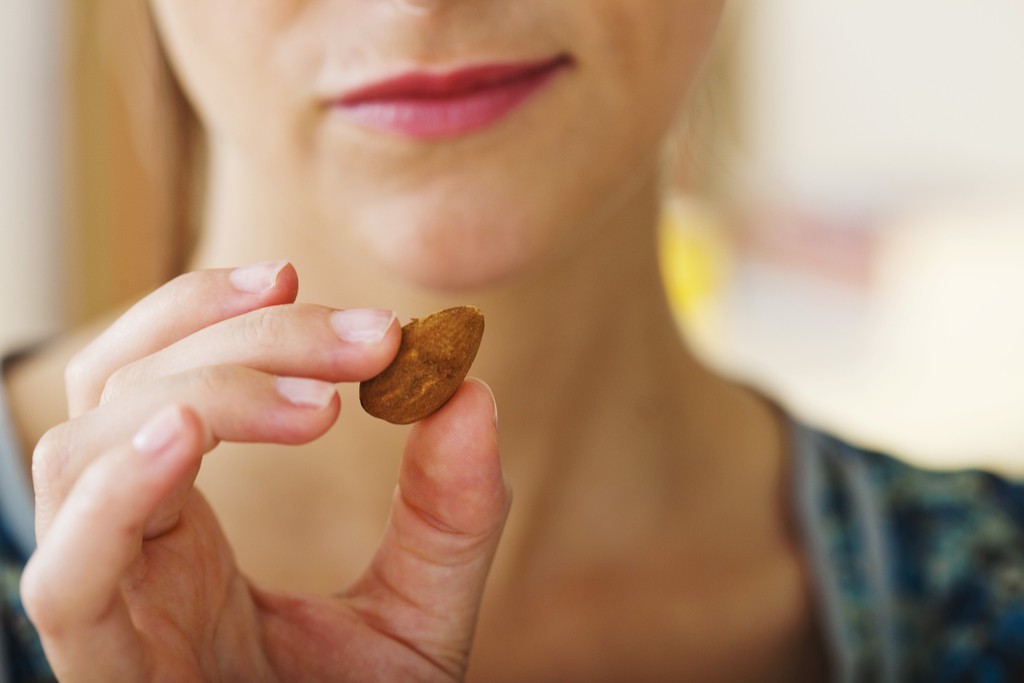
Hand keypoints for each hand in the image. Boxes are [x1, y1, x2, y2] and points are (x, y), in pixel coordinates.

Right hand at [20, 262, 509, 681]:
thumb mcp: (423, 610)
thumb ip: (453, 512)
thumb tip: (472, 391)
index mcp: (187, 526)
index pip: (156, 376)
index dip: (209, 309)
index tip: (298, 273)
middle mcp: (134, 549)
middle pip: (128, 387)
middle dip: (243, 339)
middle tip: (363, 344)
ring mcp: (112, 606)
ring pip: (82, 450)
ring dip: (200, 393)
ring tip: (316, 405)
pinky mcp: (105, 668)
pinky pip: (65, 574)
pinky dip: (112, 492)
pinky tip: (187, 437)